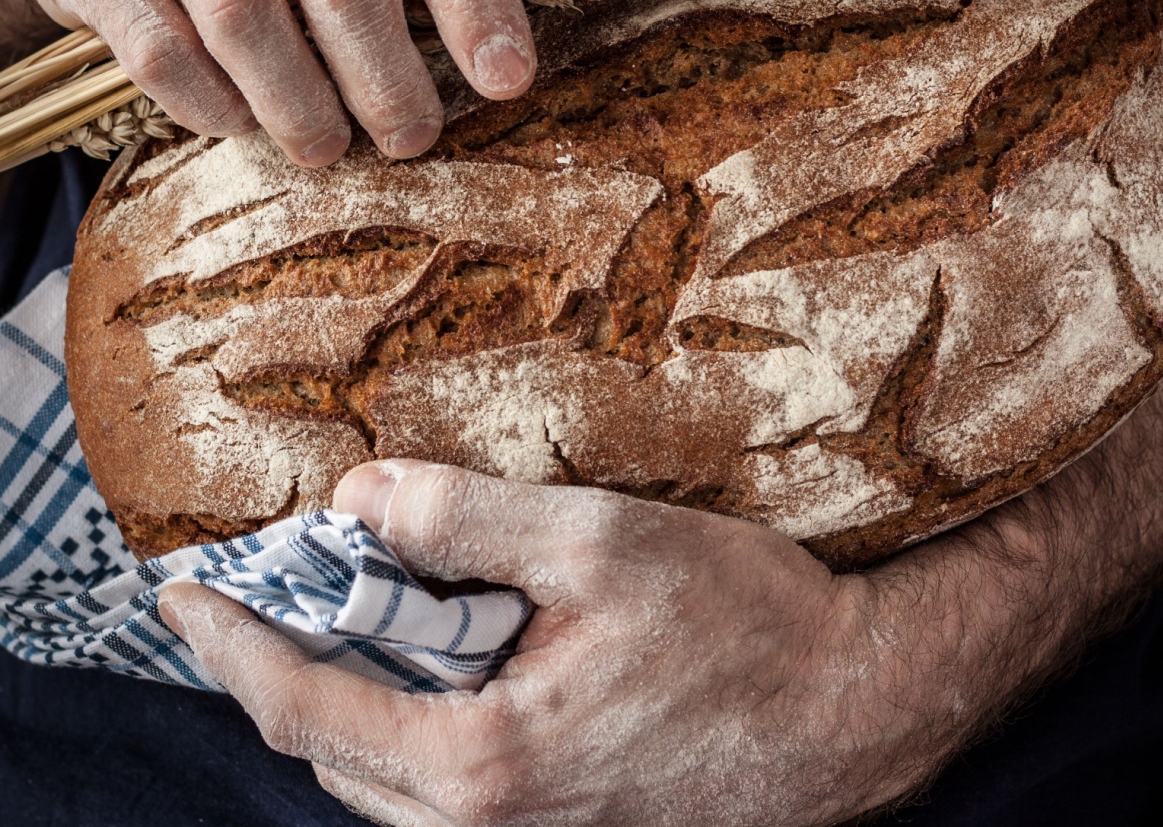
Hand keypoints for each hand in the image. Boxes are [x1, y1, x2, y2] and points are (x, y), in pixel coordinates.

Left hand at [158, 345, 1162, 826]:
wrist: (851, 710)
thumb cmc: (741, 622)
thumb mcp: (597, 541)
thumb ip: (466, 518)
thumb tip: (358, 496)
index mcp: (485, 763)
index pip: (307, 706)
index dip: (234, 644)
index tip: (185, 594)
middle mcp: (492, 823)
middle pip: (335, 748)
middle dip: (283, 664)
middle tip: (263, 586)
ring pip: (385, 774)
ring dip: (347, 692)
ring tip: (343, 610)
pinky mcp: (563, 824)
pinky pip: (441, 781)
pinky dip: (407, 716)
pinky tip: (436, 655)